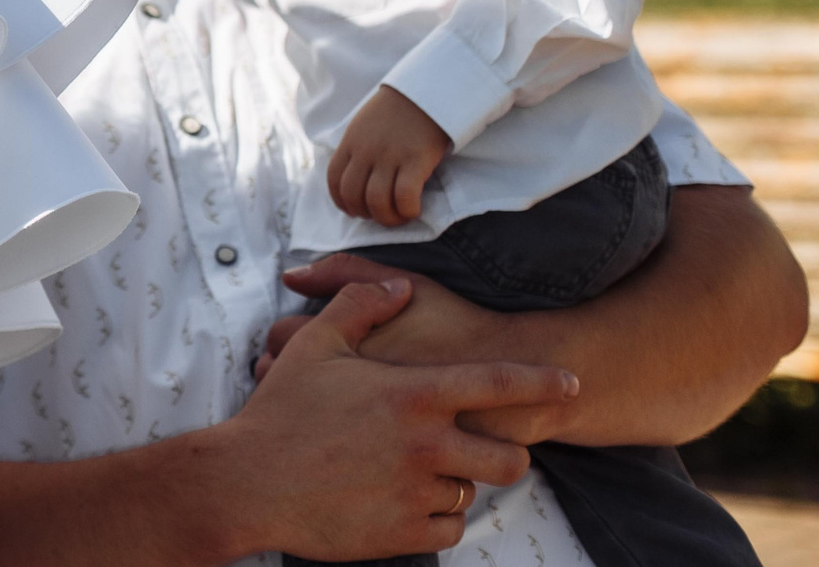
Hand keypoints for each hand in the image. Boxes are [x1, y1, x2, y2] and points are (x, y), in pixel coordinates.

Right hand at [223, 277, 574, 559]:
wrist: (249, 482)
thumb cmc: (281, 413)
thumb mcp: (315, 346)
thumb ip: (360, 305)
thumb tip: (397, 287)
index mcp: (412, 394)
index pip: (498, 384)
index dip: (541, 383)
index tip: (570, 383)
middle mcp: (426, 444)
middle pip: (510, 460)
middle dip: (506, 455)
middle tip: (477, 450)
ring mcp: (418, 491)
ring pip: (474, 493)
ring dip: (456, 483)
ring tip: (420, 472)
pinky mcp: (406, 532)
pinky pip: (449, 528)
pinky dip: (436, 517)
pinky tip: (404, 501)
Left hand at [267, 253, 570, 445]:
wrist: (522, 391)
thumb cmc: (460, 330)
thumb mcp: (410, 288)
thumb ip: (352, 275)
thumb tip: (292, 277)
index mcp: (350, 343)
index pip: (280, 336)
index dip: (279, 344)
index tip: (287, 351)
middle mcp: (353, 390)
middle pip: (280, 384)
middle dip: (280, 382)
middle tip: (294, 387)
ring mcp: (370, 436)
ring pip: (305, 430)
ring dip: (304, 420)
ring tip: (317, 415)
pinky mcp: (390, 473)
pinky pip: (344, 468)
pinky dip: (342, 457)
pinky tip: (352, 444)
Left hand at [329, 86, 451, 225]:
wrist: (427, 92)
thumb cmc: (396, 112)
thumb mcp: (364, 125)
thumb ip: (356, 148)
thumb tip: (354, 177)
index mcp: (351, 142)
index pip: (334, 180)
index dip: (341, 202)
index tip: (354, 210)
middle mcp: (366, 151)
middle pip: (353, 194)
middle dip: (364, 213)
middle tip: (380, 214)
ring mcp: (390, 156)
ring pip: (376, 200)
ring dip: (386, 217)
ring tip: (398, 216)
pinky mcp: (416, 160)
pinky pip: (404, 196)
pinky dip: (407, 210)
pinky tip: (414, 210)